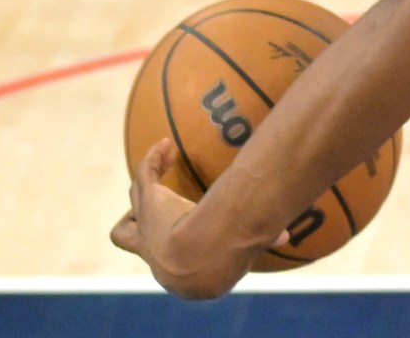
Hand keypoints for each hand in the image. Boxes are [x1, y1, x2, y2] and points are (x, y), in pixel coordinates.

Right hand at [110, 137, 262, 300]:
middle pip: (124, 233)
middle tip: (146, 209)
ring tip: (164, 156)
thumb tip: (286, 235)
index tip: (188, 227)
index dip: (167, 243)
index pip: (158, 253)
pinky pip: (145, 173)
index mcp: (167, 262)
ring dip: (146, 179)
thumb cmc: (218, 264)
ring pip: (135, 196)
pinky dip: (155, 158)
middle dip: (131, 222)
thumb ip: (257, 240)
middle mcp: (148, 244)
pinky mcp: (149, 198)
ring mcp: (147, 218)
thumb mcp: (236, 254)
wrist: (198, 259)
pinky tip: (169, 144)